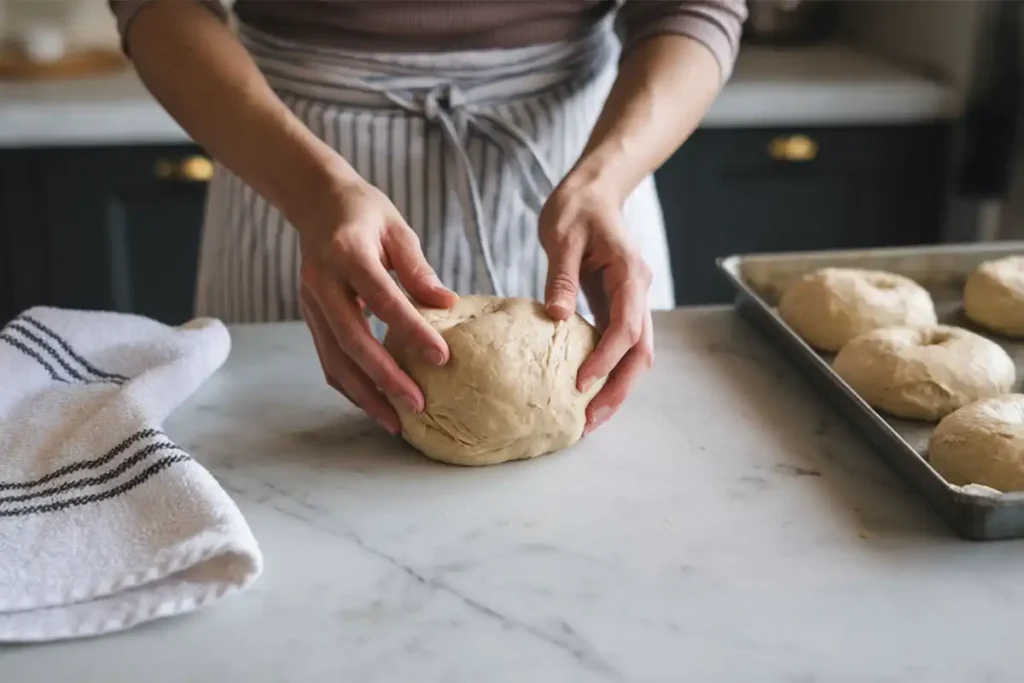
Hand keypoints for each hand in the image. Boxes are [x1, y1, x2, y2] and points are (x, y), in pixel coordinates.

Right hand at [295, 177, 457, 432]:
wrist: (315, 201)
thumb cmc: (364, 212)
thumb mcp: (397, 229)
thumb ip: (418, 269)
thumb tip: (447, 305)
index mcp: (347, 254)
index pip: (382, 300)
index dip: (411, 331)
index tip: (441, 357)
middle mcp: (322, 283)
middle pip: (352, 341)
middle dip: (385, 378)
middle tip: (418, 406)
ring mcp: (311, 303)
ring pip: (334, 359)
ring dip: (364, 395)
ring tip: (396, 422)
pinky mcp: (310, 316)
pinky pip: (327, 358)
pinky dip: (349, 385)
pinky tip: (374, 404)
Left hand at [539, 179, 654, 435]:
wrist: (594, 190)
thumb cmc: (577, 207)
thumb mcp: (562, 235)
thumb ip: (561, 277)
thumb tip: (556, 317)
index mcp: (630, 274)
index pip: (625, 328)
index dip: (605, 360)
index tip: (580, 384)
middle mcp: (639, 292)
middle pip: (640, 353)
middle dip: (619, 390)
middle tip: (589, 422)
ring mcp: (632, 301)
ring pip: (635, 354)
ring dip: (617, 387)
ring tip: (588, 418)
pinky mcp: (618, 306)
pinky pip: (620, 345)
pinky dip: (608, 370)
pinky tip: (586, 390)